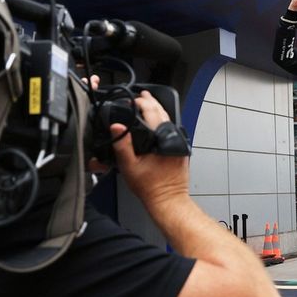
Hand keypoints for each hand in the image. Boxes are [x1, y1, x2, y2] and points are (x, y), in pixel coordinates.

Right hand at [111, 90, 188, 209]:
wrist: (168, 201)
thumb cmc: (151, 188)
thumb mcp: (129, 166)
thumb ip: (122, 145)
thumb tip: (116, 127)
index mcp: (162, 140)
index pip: (152, 112)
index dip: (141, 103)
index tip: (133, 100)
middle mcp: (173, 139)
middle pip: (163, 113)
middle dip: (151, 102)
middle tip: (141, 96)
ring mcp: (179, 145)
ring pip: (169, 121)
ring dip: (158, 111)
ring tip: (148, 105)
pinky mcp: (180, 150)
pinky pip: (172, 131)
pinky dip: (163, 123)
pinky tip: (156, 123)